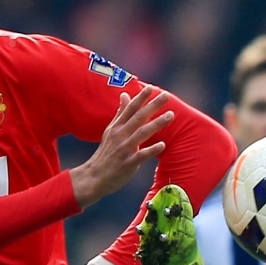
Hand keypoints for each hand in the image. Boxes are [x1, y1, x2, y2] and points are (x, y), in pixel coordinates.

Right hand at [68, 88, 173, 207]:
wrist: (94, 177)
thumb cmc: (106, 153)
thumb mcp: (110, 131)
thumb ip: (120, 114)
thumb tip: (124, 95)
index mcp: (117, 127)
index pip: (130, 109)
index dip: (141, 97)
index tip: (152, 88)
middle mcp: (120, 135)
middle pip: (138, 117)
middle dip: (152, 105)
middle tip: (166, 95)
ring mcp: (124, 149)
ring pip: (142, 133)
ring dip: (156, 124)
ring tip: (171, 115)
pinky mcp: (127, 163)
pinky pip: (141, 155)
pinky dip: (151, 150)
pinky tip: (163, 145)